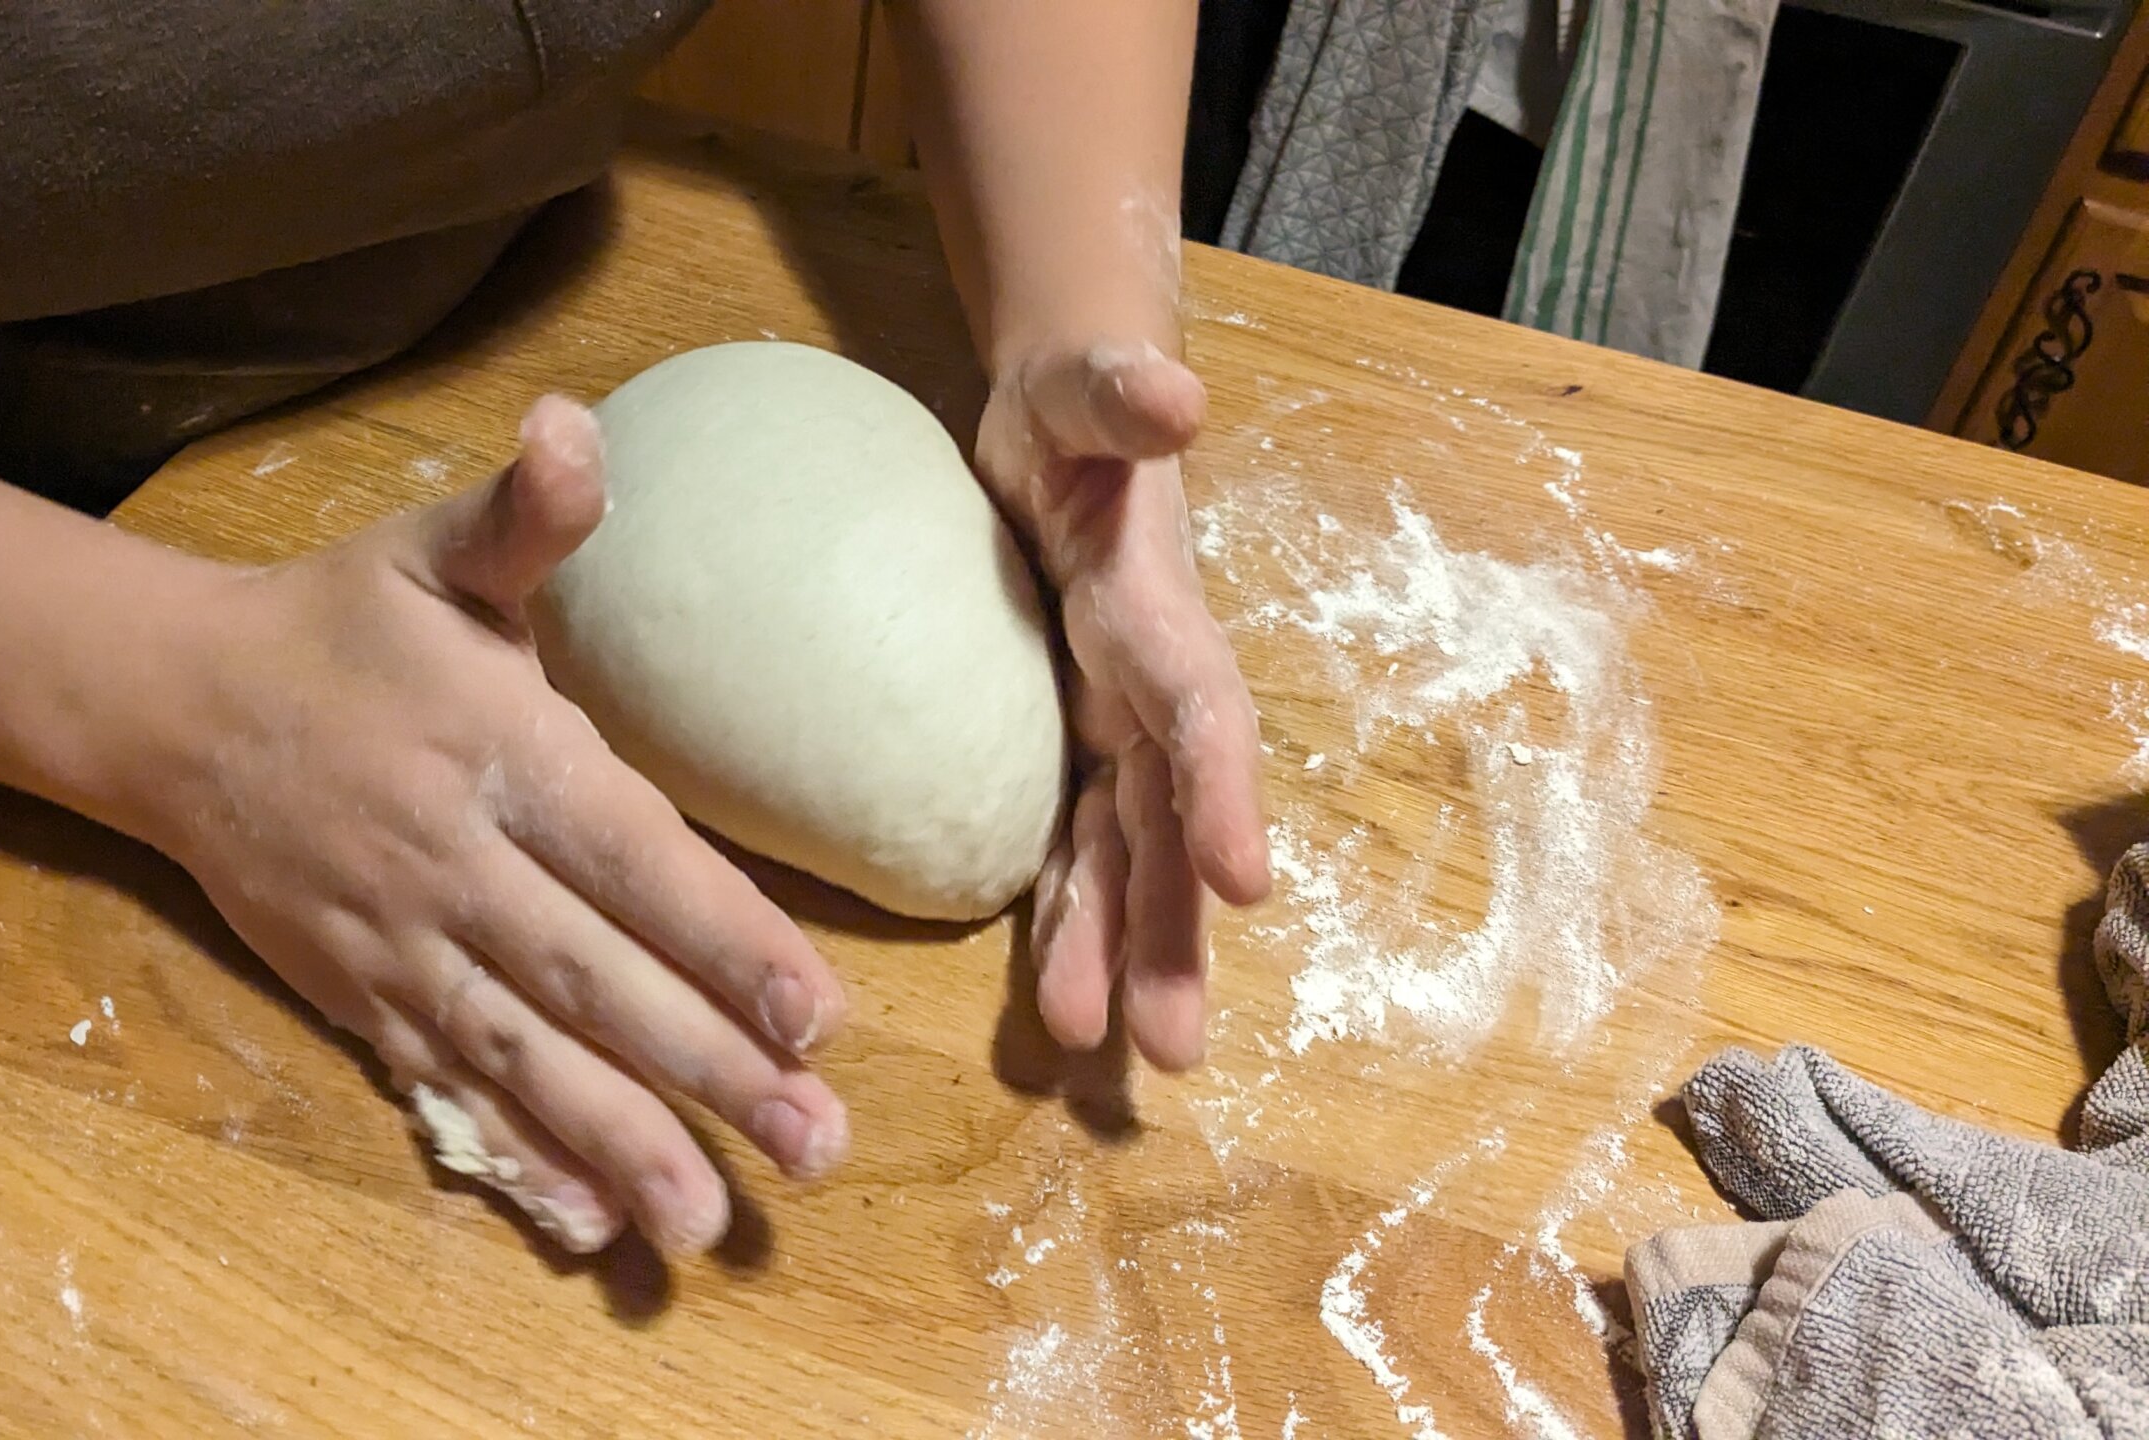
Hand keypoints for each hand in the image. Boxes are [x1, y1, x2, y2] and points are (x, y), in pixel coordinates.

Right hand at [141, 397, 849, 1255]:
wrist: (167, 706)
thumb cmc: (335, 625)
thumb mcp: (427, 548)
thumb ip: (522, 514)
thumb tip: (578, 427)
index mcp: (497, 754)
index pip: (626, 857)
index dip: (719, 936)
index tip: (814, 1012)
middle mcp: (455, 866)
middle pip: (593, 981)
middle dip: (706, 1068)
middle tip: (813, 1146)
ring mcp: (402, 947)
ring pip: (523, 1058)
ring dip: (620, 1143)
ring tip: (709, 1222)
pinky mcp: (362, 997)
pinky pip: (444, 1089)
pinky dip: (512, 1159)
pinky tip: (583, 1222)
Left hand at [975, 342, 1269, 1069]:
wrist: (1071, 418)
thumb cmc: (1073, 405)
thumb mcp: (1080, 389)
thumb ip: (1119, 393)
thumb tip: (1177, 396)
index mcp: (1157, 615)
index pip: (1201, 715)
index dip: (1223, 796)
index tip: (1245, 886)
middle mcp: (1149, 686)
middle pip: (1170, 822)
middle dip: (1173, 932)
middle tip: (1172, 1052)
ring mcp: (1113, 720)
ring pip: (1127, 854)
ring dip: (1123, 952)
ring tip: (1104, 1052)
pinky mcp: (1068, 734)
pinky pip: (1075, 838)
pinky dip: (1069, 913)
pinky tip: (1062, 996)